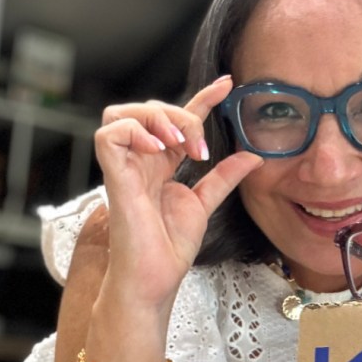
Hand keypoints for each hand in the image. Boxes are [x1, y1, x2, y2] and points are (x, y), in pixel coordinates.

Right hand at [94, 75, 262, 312]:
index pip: (177, 120)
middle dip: (179, 114)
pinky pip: (109, 134)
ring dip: (156, 118)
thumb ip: (224, 177)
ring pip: (122, 113)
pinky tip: (157, 149)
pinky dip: (135, 131)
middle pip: (148, 108)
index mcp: (160, 164)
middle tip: (200, 148)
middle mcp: (140, 161)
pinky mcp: (113, 176)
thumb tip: (253, 156)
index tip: (228, 84)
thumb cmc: (169, 248)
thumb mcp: (205, 203)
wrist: (155, 278)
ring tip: (179, 144)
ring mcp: (124, 167)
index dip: (202, 97)